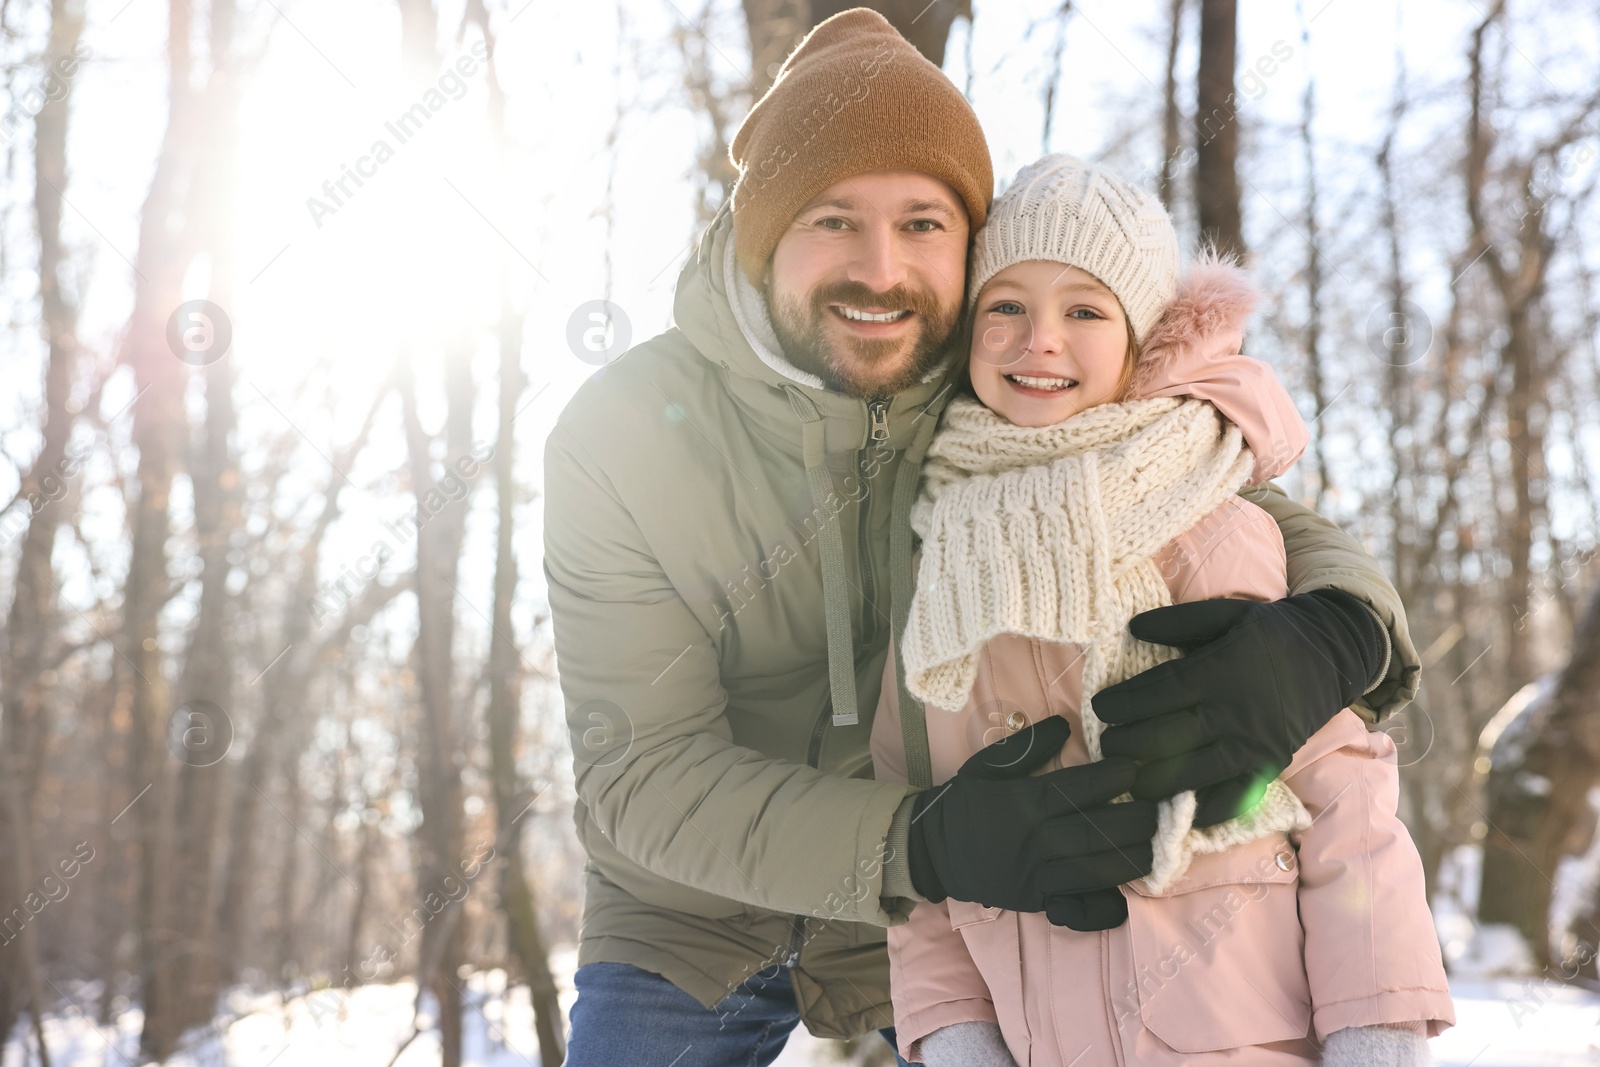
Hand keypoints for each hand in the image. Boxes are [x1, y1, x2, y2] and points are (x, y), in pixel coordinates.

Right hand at [907, 716, 1155, 917]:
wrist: (932, 849)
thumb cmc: (964, 802)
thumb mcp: (987, 765)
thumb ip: (1027, 747)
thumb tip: (1064, 725)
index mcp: (1024, 802)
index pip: (1078, 789)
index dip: (1112, 778)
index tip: (1135, 768)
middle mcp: (1035, 840)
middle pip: (1097, 831)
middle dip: (1135, 820)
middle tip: (1162, 809)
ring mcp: (1037, 874)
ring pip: (1095, 869)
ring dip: (1131, 859)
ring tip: (1156, 846)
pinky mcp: (1036, 900)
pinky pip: (1074, 909)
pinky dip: (1100, 908)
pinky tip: (1124, 899)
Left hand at [1095, 591, 1381, 826]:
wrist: (1332, 656)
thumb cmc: (1270, 633)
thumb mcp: (1228, 614)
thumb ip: (1179, 622)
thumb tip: (1133, 630)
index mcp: (1222, 670)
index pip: (1161, 692)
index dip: (1125, 702)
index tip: (1100, 706)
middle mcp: (1236, 712)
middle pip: (1170, 736)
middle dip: (1129, 744)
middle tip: (1105, 745)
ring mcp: (1253, 744)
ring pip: (1194, 772)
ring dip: (1154, 781)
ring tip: (1127, 780)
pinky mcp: (1268, 767)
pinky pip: (1233, 798)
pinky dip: (1203, 809)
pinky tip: (1175, 810)